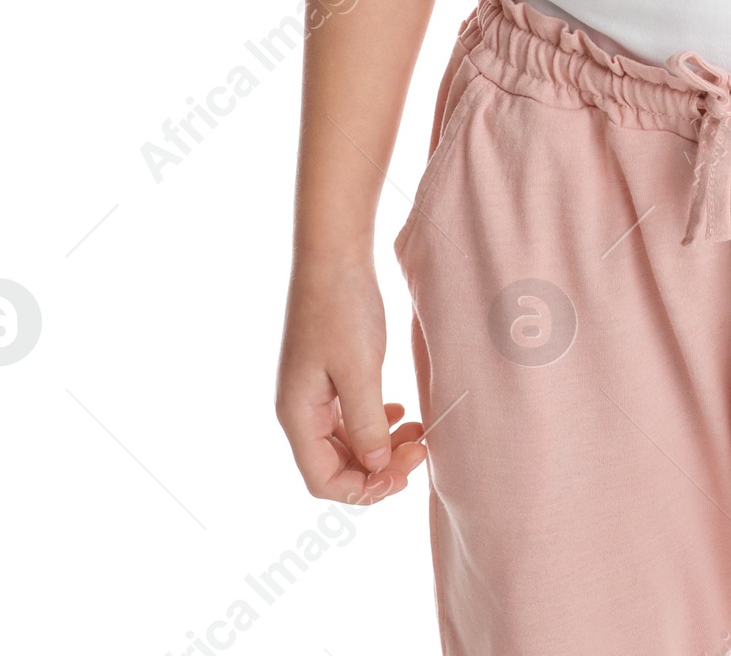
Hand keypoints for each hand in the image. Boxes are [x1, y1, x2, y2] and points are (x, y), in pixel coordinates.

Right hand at [277, 256, 426, 505]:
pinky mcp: (328, 373)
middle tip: (421, 449)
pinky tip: (399, 410)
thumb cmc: (342, 307)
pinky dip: (375, 422)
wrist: (334, 253)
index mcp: (298, 414)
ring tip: (417, 432)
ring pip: (346, 441)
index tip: (407, 472)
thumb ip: (367, 422)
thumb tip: (375, 467)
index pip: (323, 480)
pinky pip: (350, 415)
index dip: (364, 488)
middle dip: (378, 467)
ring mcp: (313, 391)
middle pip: (335, 465)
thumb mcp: (360, 369)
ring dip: (380, 445)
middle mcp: (301, 409)